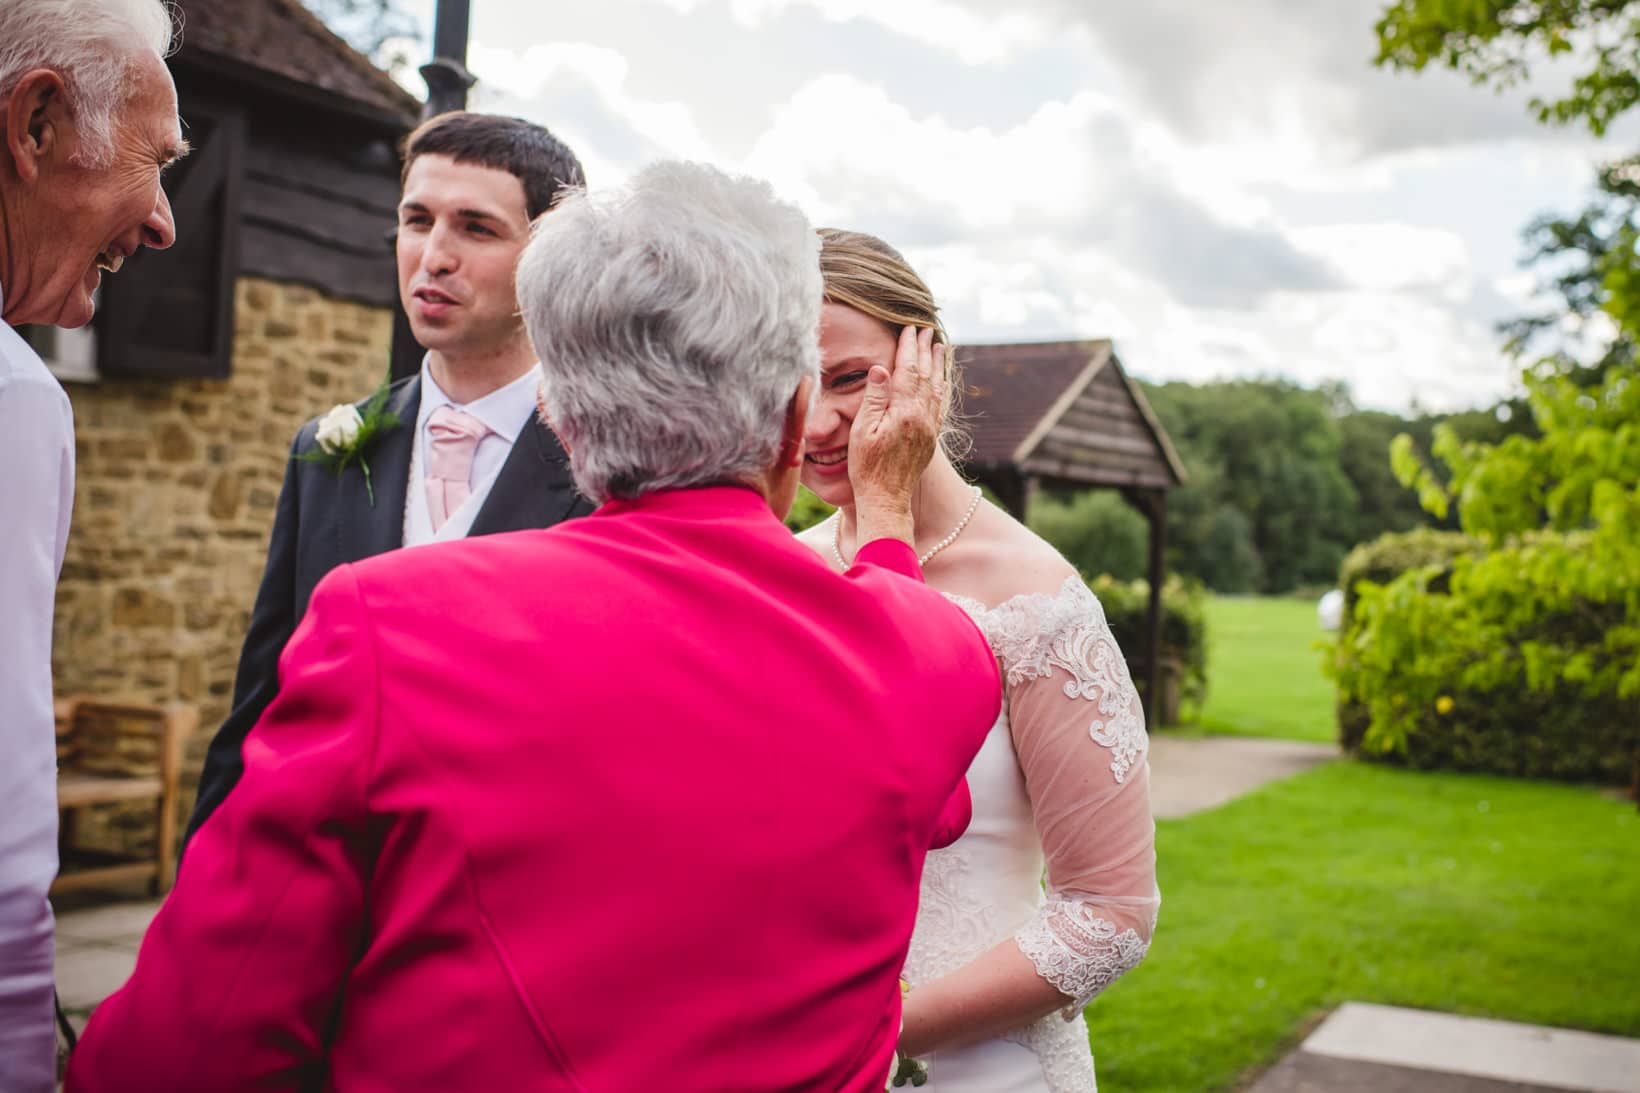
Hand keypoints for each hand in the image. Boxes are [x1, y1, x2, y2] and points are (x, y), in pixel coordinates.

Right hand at [849, 326, 945, 551]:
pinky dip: (941, 389)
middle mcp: (922, 417)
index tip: (909, 329)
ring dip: (938, 366)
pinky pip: (940, 406)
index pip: (907, 371)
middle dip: (926, 350)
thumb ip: (874, 398)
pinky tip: (942, 382)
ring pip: (937, 389)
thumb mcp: (863, 431)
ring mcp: (928, 429)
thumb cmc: (867, 468)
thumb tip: (881, 369)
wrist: (886, 499)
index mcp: (904, 412)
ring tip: (941, 347)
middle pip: (926, 375)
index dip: (908, 348)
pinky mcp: (930, 439)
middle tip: (927, 330)